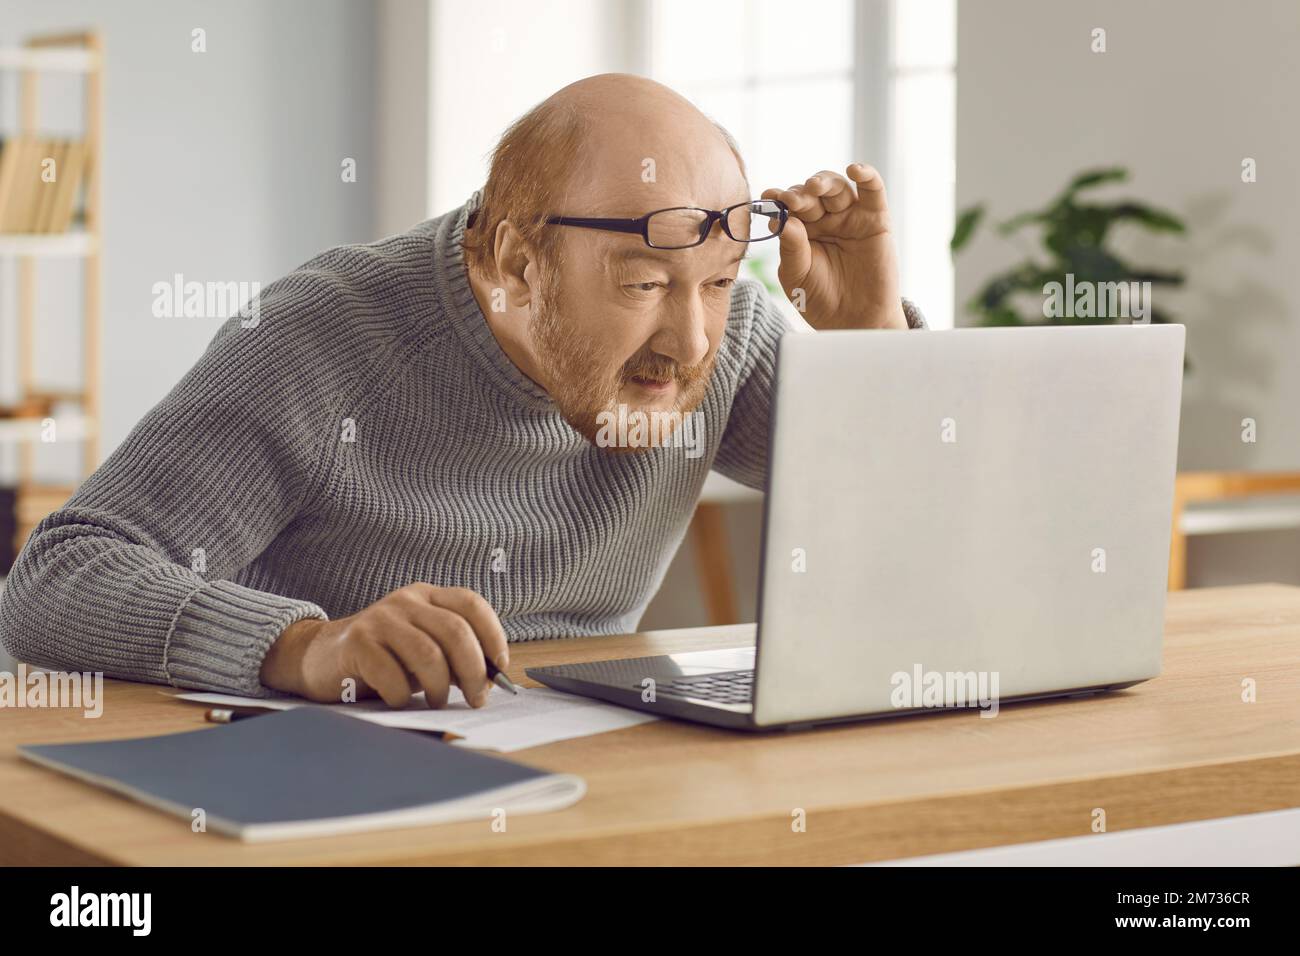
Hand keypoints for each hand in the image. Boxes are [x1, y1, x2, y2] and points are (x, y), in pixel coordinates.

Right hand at [260, 584, 508, 708]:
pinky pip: (392, 674)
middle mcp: (406, 601)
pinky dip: (403, 695)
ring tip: (439, 703)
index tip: (500, 667)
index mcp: (428, 596)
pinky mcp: (357, 642)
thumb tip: (488, 680)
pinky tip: (401, 700)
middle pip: (456, 631)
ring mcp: (380, 619)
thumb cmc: (384, 658)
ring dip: (441, 687)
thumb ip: (452, 656)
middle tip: (476, 697)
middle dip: (473, 670)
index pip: (472, 605)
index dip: (493, 635)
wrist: (320, 656)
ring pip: (428, 654)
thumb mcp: (422, 649)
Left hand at [761, 163, 906, 330]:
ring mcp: (850, 216)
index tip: (768, 196)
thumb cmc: (820, 299)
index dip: (779, 198)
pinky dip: (867, 175)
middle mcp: (824, 219)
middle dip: (800, 193)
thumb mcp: (796, 275)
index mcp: (800, 229)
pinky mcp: (875, 219)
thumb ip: (791, 248)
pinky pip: (873, 191)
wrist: (853, 321)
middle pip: (811, 194)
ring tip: (813, 187)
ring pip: (837, 188)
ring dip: (824, 182)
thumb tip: (785, 220)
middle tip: (790, 199)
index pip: (788, 206)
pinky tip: (855, 170)